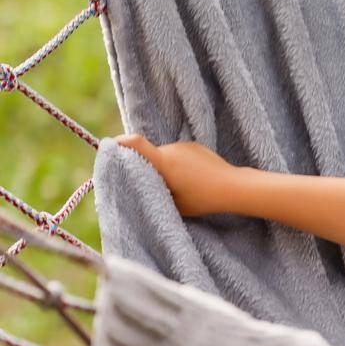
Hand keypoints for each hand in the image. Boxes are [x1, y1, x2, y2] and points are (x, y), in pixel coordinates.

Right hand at [113, 134, 236, 215]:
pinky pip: (178, 154)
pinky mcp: (195, 146)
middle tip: (154, 183)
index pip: (135, 143)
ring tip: (179, 184)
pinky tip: (191, 178)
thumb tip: (139, 187)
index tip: (111, 148)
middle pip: (150, 154)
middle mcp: (172, 149)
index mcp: (163, 161)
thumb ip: (153, 191)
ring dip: (165, 167)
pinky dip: (178, 164)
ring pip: (164, 155)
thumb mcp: (173, 202)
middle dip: (147, 166)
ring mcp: (184, 146)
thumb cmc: (202, 198)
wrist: (233, 187)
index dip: (120, 143)